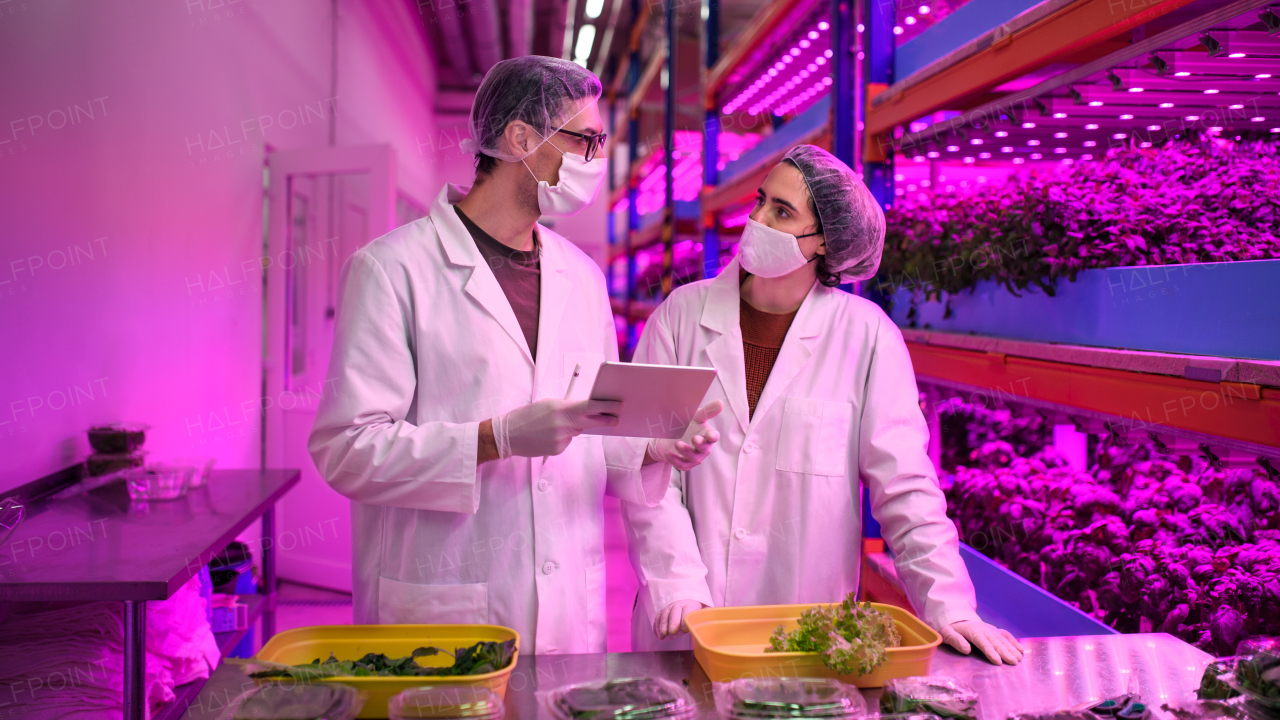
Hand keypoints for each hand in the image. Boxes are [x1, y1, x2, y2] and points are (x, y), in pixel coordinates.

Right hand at [493, 399, 621, 457]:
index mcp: (560, 408)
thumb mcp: (547, 405)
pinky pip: (567, 441)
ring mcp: (561, 439)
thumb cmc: (526, 416)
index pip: (590, 406)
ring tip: (551, 426)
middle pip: (592, 422)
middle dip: (605, 420)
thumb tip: (584, 411)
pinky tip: (547, 436)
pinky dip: (562, 437)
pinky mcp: (558, 450)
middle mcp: (563, 424)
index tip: (618, 405)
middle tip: (615, 419)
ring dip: (572, 428)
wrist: (508, 435)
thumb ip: (567, 407)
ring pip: (576, 432)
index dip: (606, 406)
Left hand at [646, 400, 723, 470]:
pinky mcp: (685, 464)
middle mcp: (704, 448)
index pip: (713, 437)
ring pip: (693, 458)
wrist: (671, 435)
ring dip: (686, 451)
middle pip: (704, 449)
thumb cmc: (687, 424)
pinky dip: (674, 460)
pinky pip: (681, 465)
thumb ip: (707, 412)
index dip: (712, 437)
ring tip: (677, 444)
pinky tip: (668, 453)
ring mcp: (695, 457)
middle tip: (695, 439)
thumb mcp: (695, 417)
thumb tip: (720, 402)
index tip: (710, 435)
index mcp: (707, 435)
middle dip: (700, 445)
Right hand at [654, 599, 705, 639]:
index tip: (685, 629)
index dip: (685, 618)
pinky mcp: (663, 612)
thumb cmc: (697, 611)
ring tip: (663, 635)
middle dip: (672, 621)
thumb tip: (713, 625)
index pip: (688, 609)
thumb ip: (707, 617)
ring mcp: (669, 607)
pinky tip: (658, 634)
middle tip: (672, 632)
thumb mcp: (705, 612)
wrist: (688, 601)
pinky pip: (658, 617)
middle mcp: (679, 604)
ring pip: (664, 613)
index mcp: (691, 604)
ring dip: (662, 625)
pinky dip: (656, 625)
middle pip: (674, 610)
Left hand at [940, 619, 1025, 664]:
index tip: (998, 661)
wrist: (956, 617)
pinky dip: (1014, 641)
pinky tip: (1021, 649)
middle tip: (1014, 662)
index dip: (991, 652)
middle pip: (996, 642)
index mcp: (973, 632)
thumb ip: (956, 640)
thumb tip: (966, 650)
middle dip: (1005, 652)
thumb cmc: (951, 629)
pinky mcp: (995, 630)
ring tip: (1019, 659)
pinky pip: (1005, 634)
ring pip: (1003, 639)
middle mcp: (984, 630)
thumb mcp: (947, 633)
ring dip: (1012, 648)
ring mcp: (991, 629)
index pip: (983, 643)